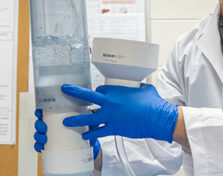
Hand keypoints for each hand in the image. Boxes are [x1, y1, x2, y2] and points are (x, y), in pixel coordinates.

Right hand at [33, 109, 100, 158]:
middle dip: (38, 125)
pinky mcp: (49, 146)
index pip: (44, 111)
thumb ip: (91, 121)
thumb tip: (94, 122)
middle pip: (39, 122)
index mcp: (57, 116)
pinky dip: (38, 147)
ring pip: (38, 134)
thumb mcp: (89, 122)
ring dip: (38, 136)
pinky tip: (41, 148)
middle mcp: (51, 125)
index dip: (39, 111)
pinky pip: (40, 146)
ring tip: (45, 138)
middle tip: (45, 128)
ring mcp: (49, 135)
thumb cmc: (86, 128)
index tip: (39, 112)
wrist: (86, 142)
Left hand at [61, 83, 178, 142]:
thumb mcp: (144, 89)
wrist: (158, 118)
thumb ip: (137, 88)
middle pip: (87, 96)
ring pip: (88, 117)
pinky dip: (91, 134)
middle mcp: (110, 102)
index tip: (97, 95)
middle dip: (74, 92)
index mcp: (116, 91)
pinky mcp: (114, 128)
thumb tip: (138, 87)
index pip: (99, 89)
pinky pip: (99, 131)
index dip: (97, 93)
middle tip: (64, 89)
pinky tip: (85, 136)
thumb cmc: (153, 103)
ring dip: (76, 119)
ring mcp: (110, 116)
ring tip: (65, 121)